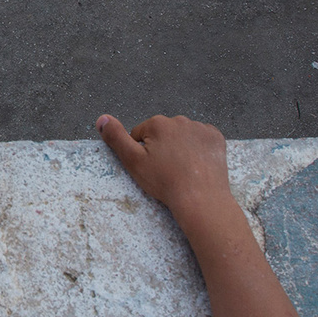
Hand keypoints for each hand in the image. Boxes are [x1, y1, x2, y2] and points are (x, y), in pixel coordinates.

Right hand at [96, 114, 233, 220]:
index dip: (142, 153)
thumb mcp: (133, 162)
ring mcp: (200, 128)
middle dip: (161, 147)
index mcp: (158, 123)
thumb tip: (102, 119)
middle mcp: (180, 120)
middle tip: (166, 170)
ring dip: (180, 147)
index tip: (151, 168)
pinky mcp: (216, 137)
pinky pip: (201, 139)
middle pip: (162, 133)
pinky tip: (197, 164)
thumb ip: (116, 138)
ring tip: (182, 169)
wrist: (201, 197)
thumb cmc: (165, 181)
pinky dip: (198, 148)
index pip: (140, 134)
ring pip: (182, 135)